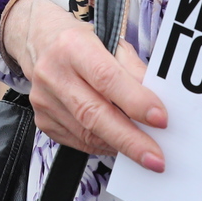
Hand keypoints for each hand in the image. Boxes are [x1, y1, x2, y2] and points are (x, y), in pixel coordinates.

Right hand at [2, 0, 167, 171]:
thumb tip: (157, 104)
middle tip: (156, 158)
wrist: (41, 42)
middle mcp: (52, 72)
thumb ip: (134, 70)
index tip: (160, 120)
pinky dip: (102, 145)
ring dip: (119, 145)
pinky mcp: (42, 120)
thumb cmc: (83, 42)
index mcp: (72, 45)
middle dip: (129, 139)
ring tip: (143, 151)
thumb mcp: (112, 42)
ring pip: (86, 133)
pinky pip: (78, 141)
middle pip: (93, 113)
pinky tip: (117, 143)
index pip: (106, 77)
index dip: (134, 101)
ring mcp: (44, 99)